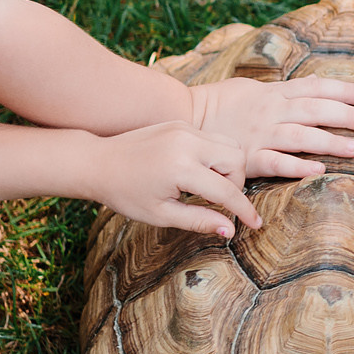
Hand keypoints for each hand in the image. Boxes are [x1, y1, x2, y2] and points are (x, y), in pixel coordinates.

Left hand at [88, 121, 262, 236]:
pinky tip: (197, 172)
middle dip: (237, 183)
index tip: (255, 224)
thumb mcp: (161, 215)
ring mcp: (185, 129)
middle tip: (219, 201)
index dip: (244, 210)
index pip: (227, 190)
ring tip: (207, 186)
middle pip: (237, 160)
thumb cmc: (126, 193)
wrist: (99, 163)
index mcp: (181, 168)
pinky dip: (215, 156)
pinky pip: (213, 138)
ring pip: (230, 145)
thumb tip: (230, 230)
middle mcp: (187, 142)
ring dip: (229, 167)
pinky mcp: (181, 123)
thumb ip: (199, 221)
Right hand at [187, 76, 353, 179]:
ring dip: (329, 141)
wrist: (182, 118)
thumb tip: (314, 83)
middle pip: (314, 109)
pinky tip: (318, 171)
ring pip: (300, 136)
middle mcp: (270, 111)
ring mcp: (260, 135)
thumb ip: (284, 89)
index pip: (314, 87)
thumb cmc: (220, 104)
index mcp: (273, 93)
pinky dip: (298, 167)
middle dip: (345, 115)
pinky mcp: (248, 158)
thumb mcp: (253, 87)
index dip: (342, 89)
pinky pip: (276, 163)